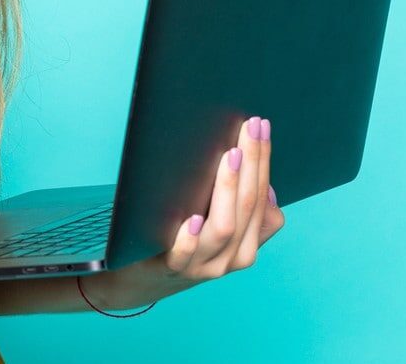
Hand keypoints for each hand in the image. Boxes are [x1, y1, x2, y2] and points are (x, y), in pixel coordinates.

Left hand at [80, 115, 286, 310]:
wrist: (143, 278)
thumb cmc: (184, 241)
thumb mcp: (218, 226)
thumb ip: (241, 208)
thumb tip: (257, 174)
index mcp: (248, 244)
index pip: (262, 198)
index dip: (263, 161)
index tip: (260, 126)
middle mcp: (232, 257)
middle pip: (247, 207)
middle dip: (252, 163)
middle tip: (249, 128)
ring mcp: (203, 266)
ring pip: (224, 228)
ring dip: (227, 189)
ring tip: (229, 157)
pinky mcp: (172, 270)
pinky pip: (185, 255)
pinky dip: (191, 237)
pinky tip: (194, 218)